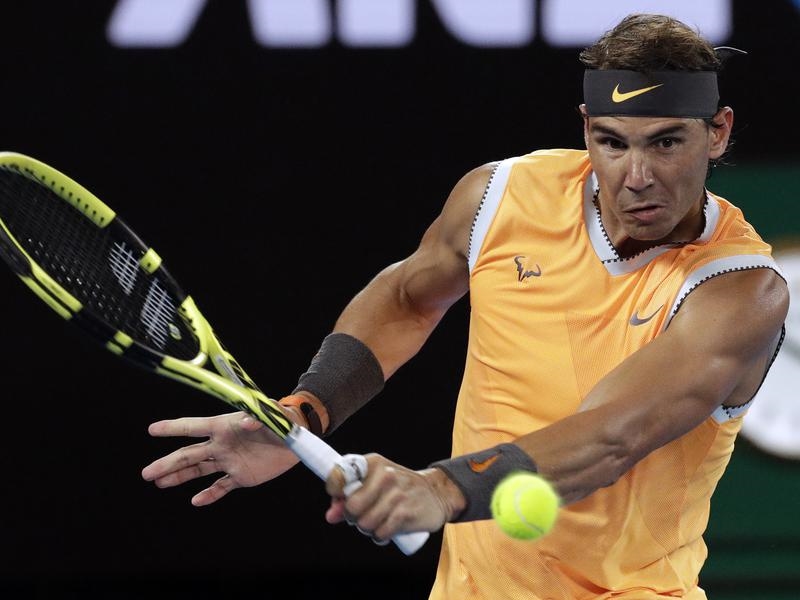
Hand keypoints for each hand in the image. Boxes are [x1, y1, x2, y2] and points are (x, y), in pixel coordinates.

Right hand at [141, 411, 299, 505]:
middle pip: (189, 454)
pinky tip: (196, 501)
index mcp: (224, 426)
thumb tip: (244, 422)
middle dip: (167, 463)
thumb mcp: (270, 415)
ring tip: (159, 483)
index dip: (173, 428)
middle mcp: (221, 444)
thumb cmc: (281, 420)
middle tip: (146, 473)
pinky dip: (209, 495)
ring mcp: (229, 461)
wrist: (297, 439)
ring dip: (179, 477)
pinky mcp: (241, 476)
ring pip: (198, 470)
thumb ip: (256, 417)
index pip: (193, 427)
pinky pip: (221, 487)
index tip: (152, 430)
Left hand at [324, 454, 464, 542]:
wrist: (437, 493)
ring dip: (367, 528)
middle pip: (351, 506)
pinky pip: (379, 533)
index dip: (334, 490)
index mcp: (373, 463)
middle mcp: (385, 476)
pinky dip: (380, 536)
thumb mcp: (376, 482)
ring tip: (377, 522)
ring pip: (364, 523)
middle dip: (352, 517)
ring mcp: (396, 494)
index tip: (339, 498)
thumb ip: (350, 496)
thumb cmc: (399, 488)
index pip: (340, 474)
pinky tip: (386, 530)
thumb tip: (331, 515)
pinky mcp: (405, 513)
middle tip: (361, 515)